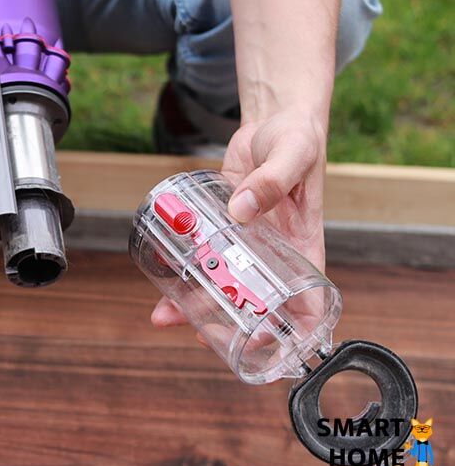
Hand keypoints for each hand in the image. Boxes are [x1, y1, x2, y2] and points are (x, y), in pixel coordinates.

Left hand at [151, 109, 327, 336]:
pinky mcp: (221, 224)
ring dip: (195, 300)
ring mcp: (245, 240)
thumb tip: (239, 211)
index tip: (264, 346)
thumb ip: (270, 181)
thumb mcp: (292, 156)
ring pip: (221, 280)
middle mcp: (273, 250)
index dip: (289, 330)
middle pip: (252, 300)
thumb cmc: (297, 138)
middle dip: (227, 324)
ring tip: (165, 315)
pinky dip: (183, 265)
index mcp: (303, 245)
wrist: (274, 118)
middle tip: (200, 336)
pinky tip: (160, 275)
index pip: (305, 300)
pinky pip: (202, 251)